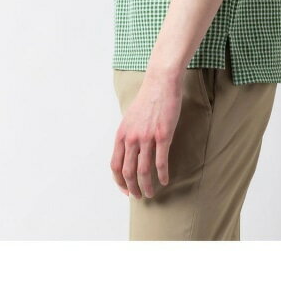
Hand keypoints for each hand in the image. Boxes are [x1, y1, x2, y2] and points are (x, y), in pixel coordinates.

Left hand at [110, 70, 183, 197]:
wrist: (160, 83)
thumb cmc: (147, 99)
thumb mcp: (130, 118)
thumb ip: (128, 135)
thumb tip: (129, 152)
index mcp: (121, 134)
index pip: (115, 165)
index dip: (119, 181)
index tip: (125, 189)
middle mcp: (131, 138)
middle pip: (128, 172)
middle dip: (132, 188)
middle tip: (138, 196)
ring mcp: (147, 137)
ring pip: (143, 170)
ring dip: (147, 186)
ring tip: (151, 193)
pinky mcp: (163, 135)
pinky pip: (161, 161)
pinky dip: (162, 175)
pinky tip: (165, 181)